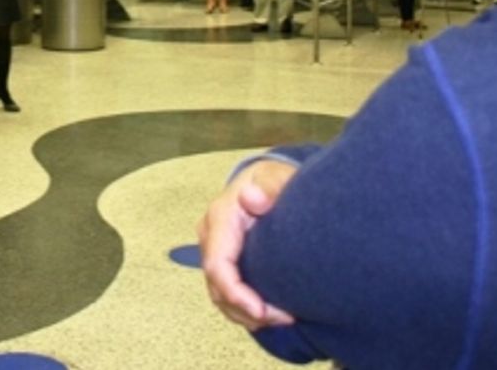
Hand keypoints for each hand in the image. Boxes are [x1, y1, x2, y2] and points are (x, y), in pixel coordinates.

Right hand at [198, 159, 297, 330]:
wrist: (263, 180)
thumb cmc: (272, 180)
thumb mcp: (275, 176)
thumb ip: (269, 185)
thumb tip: (251, 198)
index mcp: (220, 217)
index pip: (218, 265)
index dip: (237, 294)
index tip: (264, 312)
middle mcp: (210, 236)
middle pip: (217, 287)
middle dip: (247, 311)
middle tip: (285, 319)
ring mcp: (213, 250)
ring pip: (219, 295)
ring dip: (246, 315)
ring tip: (281, 319)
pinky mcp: (221, 262)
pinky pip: (225, 293)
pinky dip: (244, 310)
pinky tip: (270, 314)